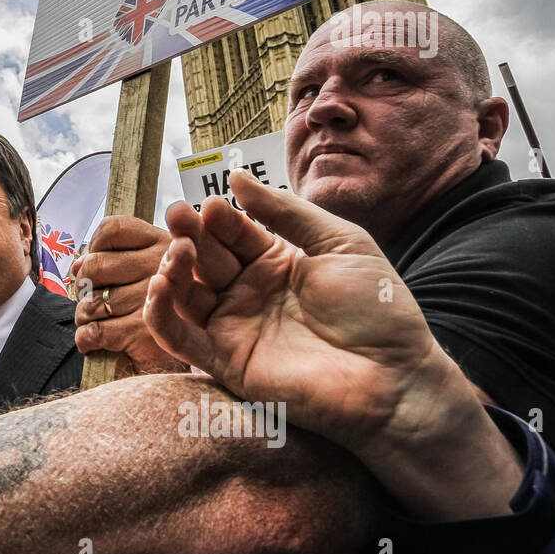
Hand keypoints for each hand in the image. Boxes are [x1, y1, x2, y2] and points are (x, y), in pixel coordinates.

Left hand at [72, 216, 184, 376]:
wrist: (199, 355)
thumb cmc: (170, 308)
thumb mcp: (153, 268)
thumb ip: (114, 257)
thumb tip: (78, 264)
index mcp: (165, 243)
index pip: (112, 229)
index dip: (94, 246)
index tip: (98, 263)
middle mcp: (164, 267)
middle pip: (94, 265)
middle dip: (85, 285)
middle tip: (95, 297)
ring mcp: (156, 301)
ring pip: (91, 302)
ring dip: (84, 315)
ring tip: (97, 319)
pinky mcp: (144, 334)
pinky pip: (94, 331)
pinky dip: (86, 338)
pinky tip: (93, 340)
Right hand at [143, 169, 521, 518]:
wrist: (393, 376)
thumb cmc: (377, 309)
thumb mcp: (340, 243)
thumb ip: (287, 211)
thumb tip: (237, 177)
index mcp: (275, 263)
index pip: (233, 233)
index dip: (220, 218)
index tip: (215, 204)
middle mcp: (249, 293)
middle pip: (204, 258)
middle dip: (188, 234)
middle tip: (178, 214)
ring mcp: (234, 327)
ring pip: (184, 294)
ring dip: (172, 268)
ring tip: (179, 250)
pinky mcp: (225, 362)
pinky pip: (179, 337)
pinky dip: (160, 313)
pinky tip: (162, 286)